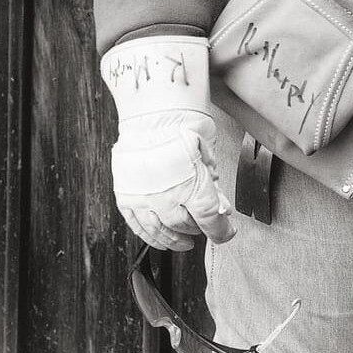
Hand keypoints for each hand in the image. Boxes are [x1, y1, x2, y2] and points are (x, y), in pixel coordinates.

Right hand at [112, 110, 235, 250]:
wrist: (154, 111)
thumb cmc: (185, 128)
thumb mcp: (210, 159)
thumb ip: (213, 189)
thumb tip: (220, 211)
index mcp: (193, 186)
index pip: (210, 221)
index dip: (221, 232)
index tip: (226, 233)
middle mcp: (166, 195)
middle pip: (184, 226)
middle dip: (196, 230)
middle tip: (202, 229)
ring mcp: (143, 196)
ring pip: (158, 230)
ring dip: (172, 239)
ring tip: (182, 242)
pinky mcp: (126, 194)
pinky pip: (136, 223)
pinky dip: (148, 234)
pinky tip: (158, 237)